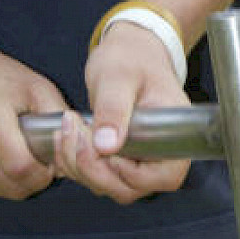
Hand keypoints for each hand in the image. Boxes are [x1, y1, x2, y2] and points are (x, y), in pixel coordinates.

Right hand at [0, 34, 64, 200]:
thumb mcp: (34, 85)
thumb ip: (59, 115)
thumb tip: (75, 148)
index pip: (22, 169)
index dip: (43, 173)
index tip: (50, 162)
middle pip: (11, 187)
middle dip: (33, 181)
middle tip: (39, 160)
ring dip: (14, 181)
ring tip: (19, 153)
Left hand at [51, 20, 191, 204]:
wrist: (127, 50)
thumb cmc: (131, 57)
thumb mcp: (120, 77)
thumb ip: (114, 109)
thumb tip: (107, 146)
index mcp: (175, 134)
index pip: (165, 177)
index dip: (131, 174)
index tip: (104, 147)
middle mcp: (160, 153)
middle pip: (131, 188)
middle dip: (94, 168)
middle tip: (74, 132)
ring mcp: (138, 158)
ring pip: (109, 185)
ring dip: (79, 165)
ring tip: (66, 128)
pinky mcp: (117, 157)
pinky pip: (96, 175)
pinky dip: (74, 162)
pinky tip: (64, 136)